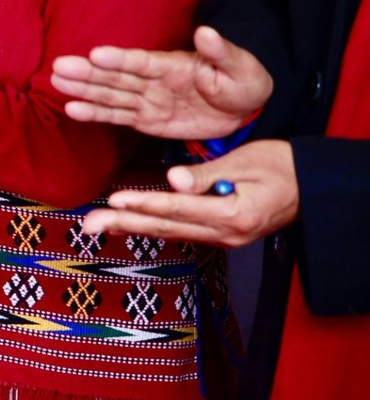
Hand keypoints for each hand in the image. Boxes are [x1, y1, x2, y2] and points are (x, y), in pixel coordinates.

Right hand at [51, 25, 272, 139]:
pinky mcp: (148, 121)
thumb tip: (205, 31)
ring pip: (111, 96)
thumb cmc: (245, 83)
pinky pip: (119, 117)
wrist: (247, 113)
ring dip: (84, 91)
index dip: (119, 59)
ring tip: (57, 83)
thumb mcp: (241, 67)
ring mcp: (148, 100)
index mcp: (173, 65)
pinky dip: (96, 114)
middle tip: (59, 67)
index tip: (95, 54)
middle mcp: (154, 81)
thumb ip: (221, 52)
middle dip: (88, 73)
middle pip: (116, 77)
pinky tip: (73, 109)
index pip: (141, 62)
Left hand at [82, 139, 298, 247]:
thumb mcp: (247, 162)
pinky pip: (179, 230)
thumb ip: (208, 173)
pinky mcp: (219, 233)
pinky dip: (151, 226)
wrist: (311, 187)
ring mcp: (223, 238)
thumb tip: (172, 180)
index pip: (181, 209)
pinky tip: (125, 223)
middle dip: (125, 224)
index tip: (115, 200)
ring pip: (169, 231)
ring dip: (131, 227)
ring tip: (96, 224)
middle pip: (167, 227)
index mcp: (235, 214)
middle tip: (89, 224)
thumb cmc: (282, 167)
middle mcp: (226, 233)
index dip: (146, 204)